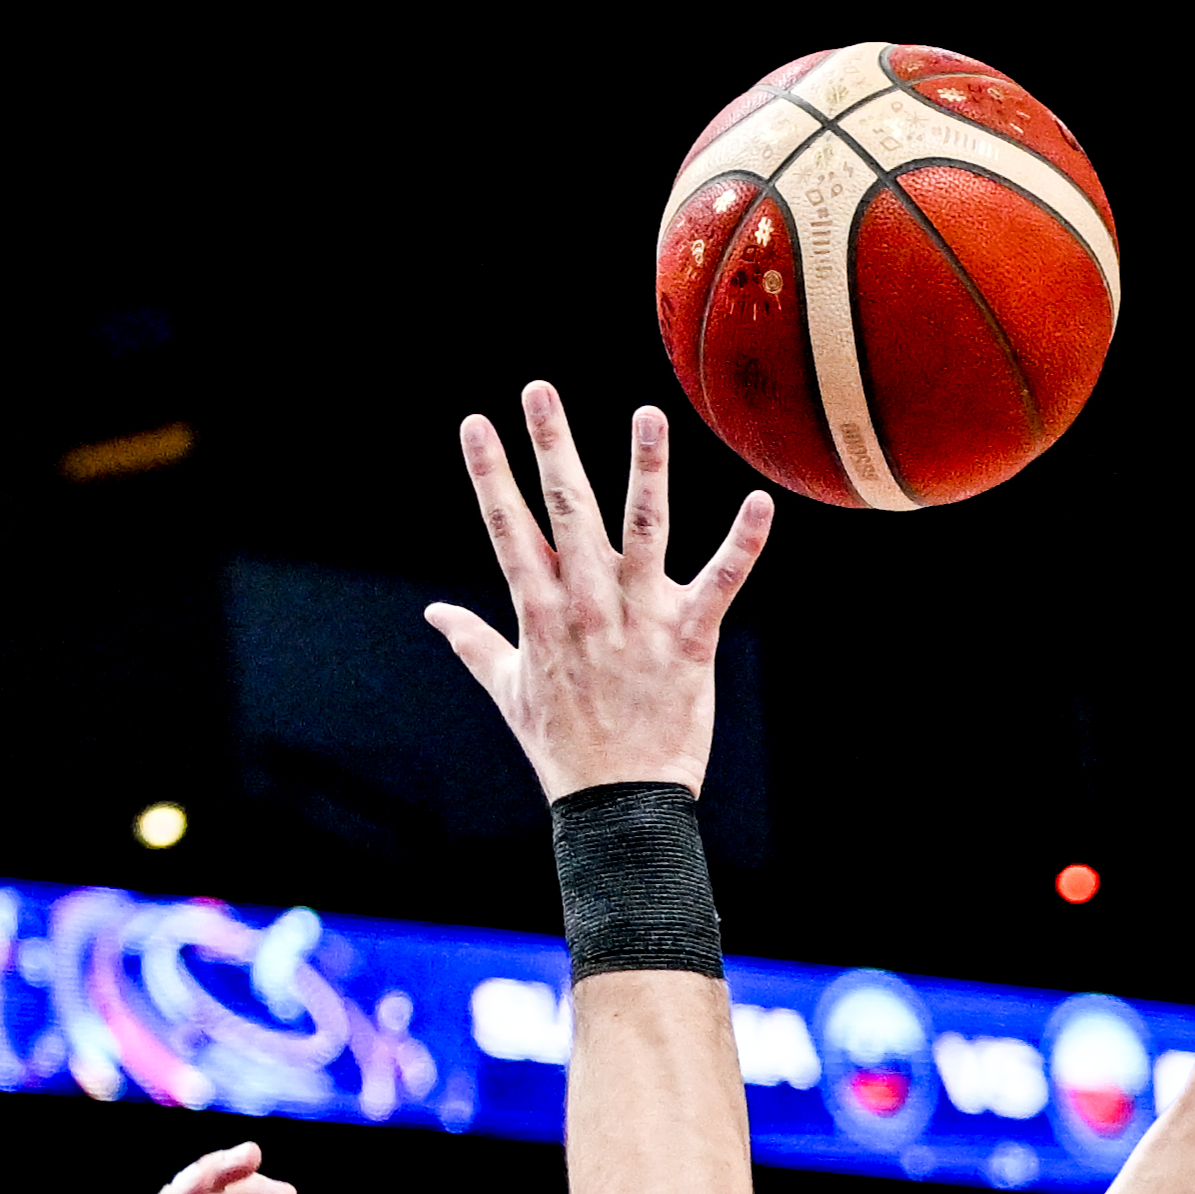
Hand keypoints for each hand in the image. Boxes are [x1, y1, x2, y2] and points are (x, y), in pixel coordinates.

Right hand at [427, 384, 773, 798]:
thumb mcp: (509, 692)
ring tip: (647, 414)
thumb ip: (473, 642)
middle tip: (538, 389)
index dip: (490, 475)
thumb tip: (434, 614)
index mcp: (539, 612)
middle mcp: (586, 605)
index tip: (475, 424)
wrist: (617, 804)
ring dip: (646, 469)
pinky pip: (721, 583)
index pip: (507, 530)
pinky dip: (744, 545)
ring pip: (643, 530)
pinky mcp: (689, 640)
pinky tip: (760, 502)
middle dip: (551, 446)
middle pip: (567, 512)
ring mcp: (639, 619)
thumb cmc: (562, 748)